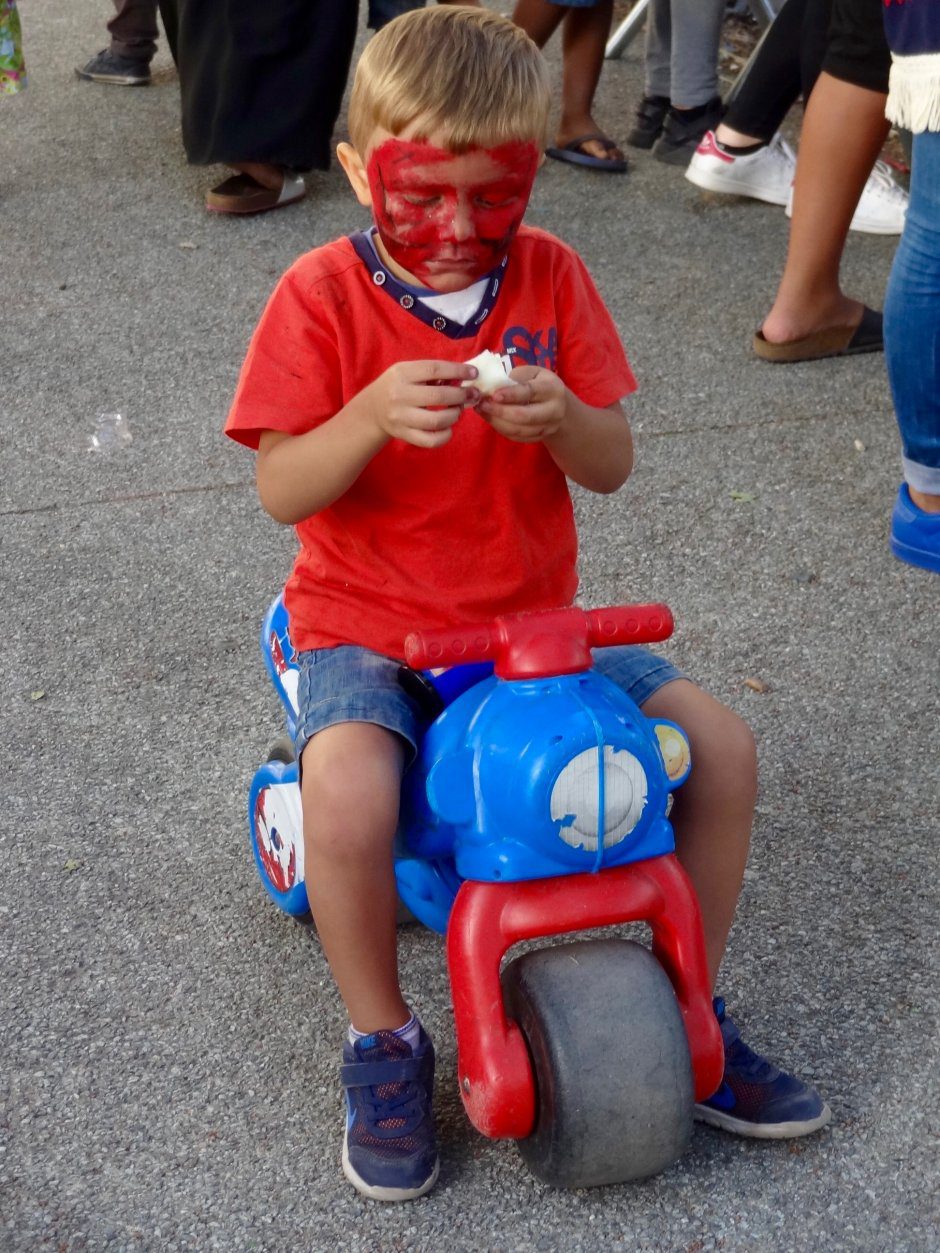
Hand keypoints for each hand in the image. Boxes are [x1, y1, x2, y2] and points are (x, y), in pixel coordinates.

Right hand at [365, 360, 479, 448]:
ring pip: (436, 421)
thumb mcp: (409, 372)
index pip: (434, 369)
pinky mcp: (404, 435)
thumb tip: (463, 377)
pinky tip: (449, 428)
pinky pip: (430, 440)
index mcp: (402, 373)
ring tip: (458, 410)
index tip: (474, 373)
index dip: (458, 371)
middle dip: (462, 395)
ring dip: (454, 415)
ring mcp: (401, 418)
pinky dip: (445, 435)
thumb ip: (432, 373)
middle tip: (473, 394)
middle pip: (438, 396)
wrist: (373, 409)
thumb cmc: (398, 386)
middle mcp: (399, 395)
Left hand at [478, 365, 566, 443]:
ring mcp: (548, 427)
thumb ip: (516, 377)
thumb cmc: (540, 383)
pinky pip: (516, 437)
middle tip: (481, 404)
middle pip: (525, 416)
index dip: (511, 395)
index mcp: (552, 389)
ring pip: (518, 430)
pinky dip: (500, 428)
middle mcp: (554, 410)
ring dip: (496, 421)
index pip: (530, 392)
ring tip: (481, 410)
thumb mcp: (533, 372)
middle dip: (500, 412)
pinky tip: (490, 418)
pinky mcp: (539, 438)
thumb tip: (493, 386)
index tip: (493, 395)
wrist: (559, 405)